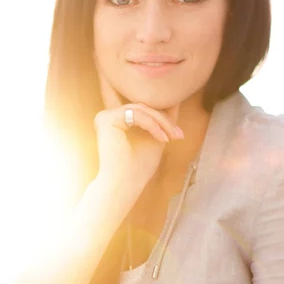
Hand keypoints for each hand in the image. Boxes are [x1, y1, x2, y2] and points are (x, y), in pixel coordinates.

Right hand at [94, 74, 182, 195]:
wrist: (126, 184)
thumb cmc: (139, 167)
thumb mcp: (157, 137)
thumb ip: (163, 119)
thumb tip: (176, 99)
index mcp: (117, 120)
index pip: (140, 106)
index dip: (153, 107)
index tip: (170, 123)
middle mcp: (108, 116)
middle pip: (143, 106)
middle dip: (164, 119)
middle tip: (178, 134)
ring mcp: (105, 116)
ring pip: (141, 108)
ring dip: (162, 123)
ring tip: (172, 137)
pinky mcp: (105, 119)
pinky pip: (136, 114)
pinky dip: (152, 125)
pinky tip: (161, 138)